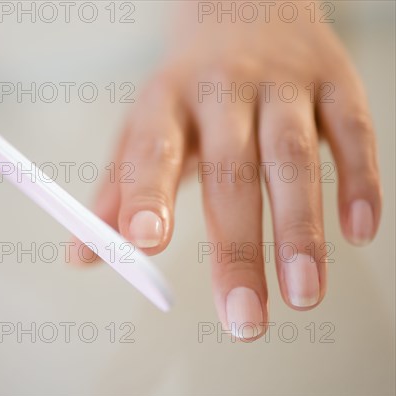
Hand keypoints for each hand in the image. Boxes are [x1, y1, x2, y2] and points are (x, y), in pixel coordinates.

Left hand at [73, 2, 381, 338]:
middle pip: (230, 171)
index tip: (147, 243)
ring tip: (302, 294)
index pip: (153, 150)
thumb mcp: (142, 128)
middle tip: (243, 318)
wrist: (242, 5)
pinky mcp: (334, 83)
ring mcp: (283, 84)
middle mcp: (222, 89)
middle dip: (238, 249)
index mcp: (166, 102)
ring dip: (299, 229)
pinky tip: (358, 232)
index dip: (148, 193)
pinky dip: (359, 182)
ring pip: (293, 157)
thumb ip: (116, 194)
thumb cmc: (185, 88)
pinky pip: (353, 133)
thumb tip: (81, 257)